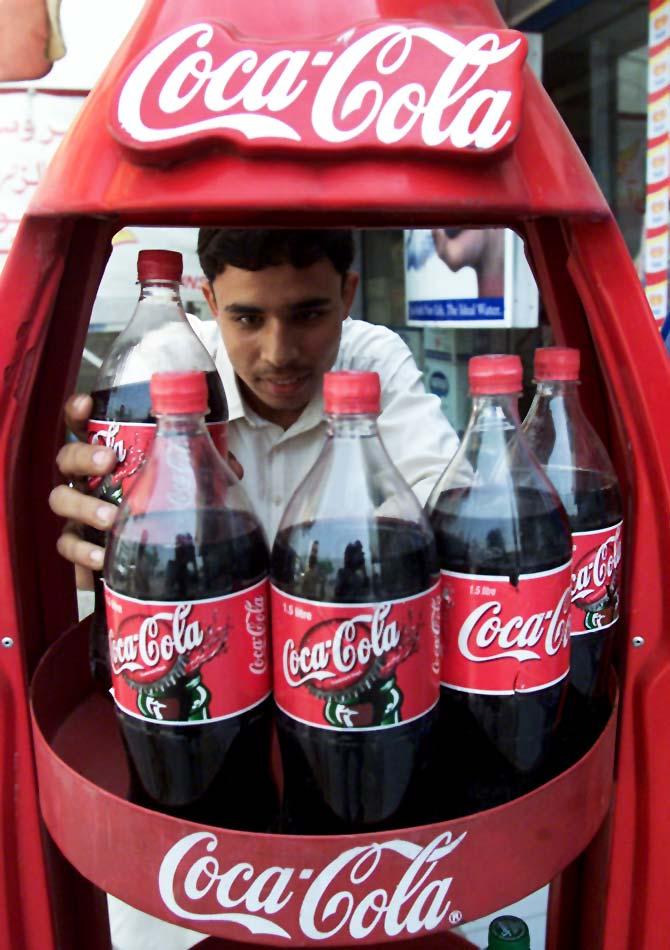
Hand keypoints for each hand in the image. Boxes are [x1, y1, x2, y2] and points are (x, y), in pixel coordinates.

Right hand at [49, 394, 243, 576]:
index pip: (81, 425)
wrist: (144, 556)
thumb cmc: (154, 504)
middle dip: (84, 456)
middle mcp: (84, 478)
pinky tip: (102, 556)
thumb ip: (201, 466)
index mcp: (103, 454)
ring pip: (60, 499)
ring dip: (84, 506)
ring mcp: (76, 509)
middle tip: (110, 461)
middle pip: (67, 458)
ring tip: (111, 517)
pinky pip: (68, 544)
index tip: (86, 404)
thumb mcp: (179, 480)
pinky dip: (82, 551)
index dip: (77, 411)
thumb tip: (234, 467)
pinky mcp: (77, 543)